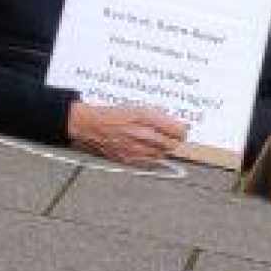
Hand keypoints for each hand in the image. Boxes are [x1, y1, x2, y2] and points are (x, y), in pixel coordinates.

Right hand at [67, 101, 189, 165]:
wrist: (88, 125)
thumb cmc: (111, 115)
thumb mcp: (137, 108)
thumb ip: (159, 117)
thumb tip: (177, 124)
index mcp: (145, 117)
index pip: (177, 130)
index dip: (181, 131)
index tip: (181, 131)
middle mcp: (141, 133)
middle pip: (171, 145)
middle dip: (173, 141)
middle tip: (170, 138)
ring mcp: (135, 148)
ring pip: (162, 155)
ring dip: (162, 150)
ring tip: (155, 143)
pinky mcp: (128, 159)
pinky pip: (149, 163)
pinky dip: (151, 158)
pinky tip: (147, 151)